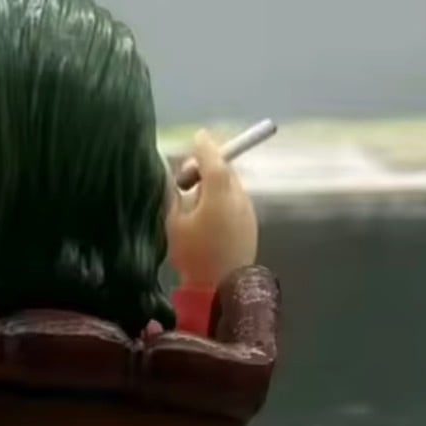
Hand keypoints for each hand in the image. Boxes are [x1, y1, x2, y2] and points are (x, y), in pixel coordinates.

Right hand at [165, 130, 257, 287]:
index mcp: (218, 193)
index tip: (199, 136)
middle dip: (207, 167)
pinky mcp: (251, 224)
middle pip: (224, 169)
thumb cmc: (193, 256)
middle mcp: (238, 196)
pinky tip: (209, 219)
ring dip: (215, 185)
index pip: (213, 158)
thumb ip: (174, 195)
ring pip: (231, 186)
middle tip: (186, 180)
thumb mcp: (173, 223)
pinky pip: (235, 202)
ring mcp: (247, 210)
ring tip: (195, 204)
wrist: (221, 289)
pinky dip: (223, 200)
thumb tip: (176, 179)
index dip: (204, 146)